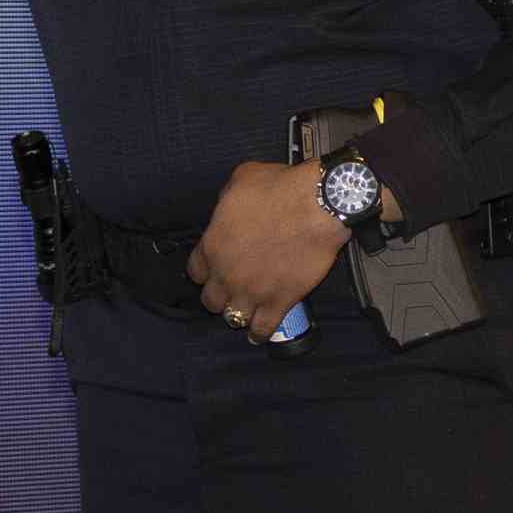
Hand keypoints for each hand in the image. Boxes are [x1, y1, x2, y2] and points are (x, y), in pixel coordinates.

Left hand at [189, 160, 348, 342]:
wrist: (317, 204)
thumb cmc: (282, 188)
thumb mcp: (243, 179)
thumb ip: (227, 200)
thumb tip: (230, 207)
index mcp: (213, 244)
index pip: (196, 270)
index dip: (206, 270)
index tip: (214, 269)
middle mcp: (227, 273)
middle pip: (211, 300)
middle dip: (219, 295)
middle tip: (231, 289)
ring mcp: (252, 290)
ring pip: (232, 317)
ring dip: (238, 313)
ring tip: (245, 312)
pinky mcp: (279, 300)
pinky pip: (263, 328)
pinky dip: (259, 333)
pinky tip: (258, 334)